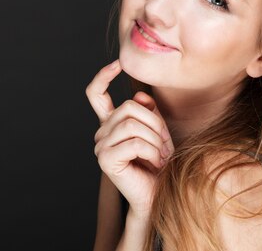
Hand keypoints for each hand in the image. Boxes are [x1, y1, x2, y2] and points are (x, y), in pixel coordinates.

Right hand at [85, 59, 174, 217]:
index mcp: (110, 124)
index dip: (103, 77)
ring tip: (162, 156)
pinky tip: (155, 163)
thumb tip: (139, 96)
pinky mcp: (106, 160)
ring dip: (155, 139)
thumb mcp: (158, 132)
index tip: (118, 64)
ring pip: (132, 124)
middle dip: (155, 122)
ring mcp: (101, 147)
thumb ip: (148, 112)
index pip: (96, 94)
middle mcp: (101, 133)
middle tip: (165, 144)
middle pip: (128, 107)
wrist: (158, 196)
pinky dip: (152, 151)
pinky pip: (134, 142)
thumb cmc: (159, 165)